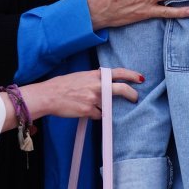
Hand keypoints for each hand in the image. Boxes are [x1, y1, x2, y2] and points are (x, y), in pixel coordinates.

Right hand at [20, 68, 141, 120]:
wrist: (49, 95)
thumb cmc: (62, 86)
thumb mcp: (81, 77)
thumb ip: (94, 80)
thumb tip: (104, 86)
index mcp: (94, 75)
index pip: (118, 72)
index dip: (131, 75)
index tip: (140, 78)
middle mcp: (96, 85)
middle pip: (121, 89)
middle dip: (131, 94)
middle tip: (135, 98)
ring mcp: (93, 98)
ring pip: (107, 106)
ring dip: (101, 108)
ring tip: (85, 104)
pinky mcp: (88, 110)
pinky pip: (98, 115)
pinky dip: (93, 114)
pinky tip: (81, 110)